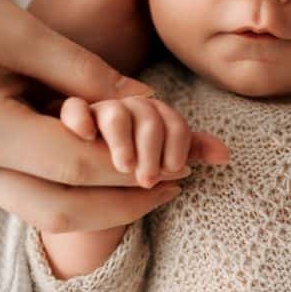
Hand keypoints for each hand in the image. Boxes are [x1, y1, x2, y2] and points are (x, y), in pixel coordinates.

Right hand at [0, 0, 224, 230]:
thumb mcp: (20, 33)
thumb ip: (84, 71)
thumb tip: (145, 102)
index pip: (79, 166)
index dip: (136, 166)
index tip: (183, 161)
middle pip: (62, 209)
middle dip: (125, 202)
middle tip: (175, 187)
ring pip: (41, 209)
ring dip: (98, 205)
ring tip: (149, 185)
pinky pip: (25, 190)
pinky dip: (70, 187)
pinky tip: (105, 167)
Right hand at [61, 94, 228, 189]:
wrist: (84, 183)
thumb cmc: (128, 170)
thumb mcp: (159, 163)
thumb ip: (188, 153)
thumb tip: (225, 155)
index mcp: (151, 115)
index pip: (173, 120)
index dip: (180, 144)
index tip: (178, 171)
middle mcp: (126, 108)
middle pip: (147, 116)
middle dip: (153, 149)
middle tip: (149, 178)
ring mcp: (96, 112)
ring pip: (116, 115)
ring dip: (123, 142)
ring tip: (124, 167)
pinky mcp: (64, 118)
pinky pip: (71, 108)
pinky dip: (79, 117)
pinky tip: (87, 136)